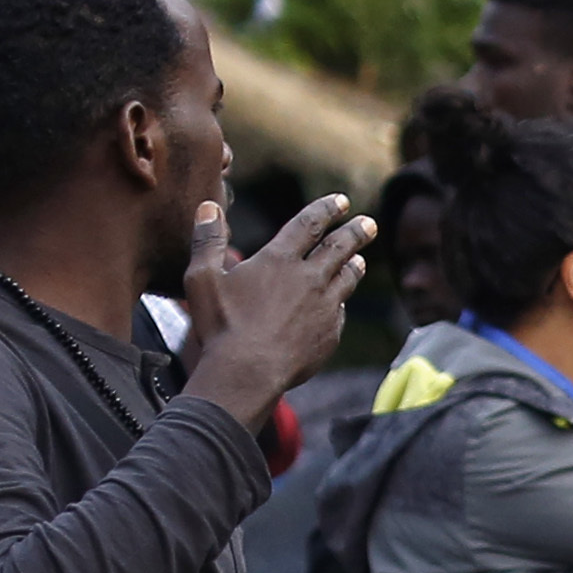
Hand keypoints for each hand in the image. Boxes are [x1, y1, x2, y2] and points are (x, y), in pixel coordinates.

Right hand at [178, 194, 371, 428]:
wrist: (248, 372)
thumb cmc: (220, 324)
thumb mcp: (202, 277)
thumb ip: (207, 239)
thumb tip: (209, 206)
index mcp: (279, 260)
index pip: (309, 225)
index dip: (326, 210)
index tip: (342, 201)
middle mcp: (309, 279)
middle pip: (339, 248)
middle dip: (355, 232)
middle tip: (369, 223)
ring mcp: (325, 307)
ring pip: (346, 279)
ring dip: (354, 266)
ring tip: (360, 259)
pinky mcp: (330, 333)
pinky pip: (339, 312)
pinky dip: (340, 301)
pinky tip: (339, 303)